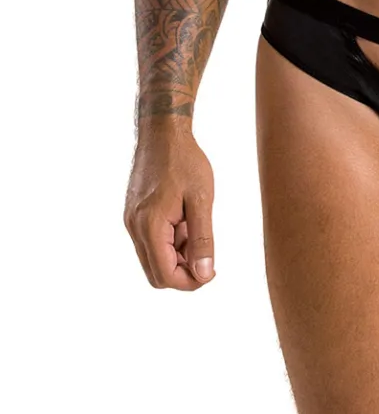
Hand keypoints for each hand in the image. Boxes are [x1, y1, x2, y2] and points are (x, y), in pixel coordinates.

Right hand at [124, 124, 216, 289]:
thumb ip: (202, 239)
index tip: (212, 272)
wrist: (162, 131)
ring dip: (178, 255)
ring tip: (196, 227)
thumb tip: (205, 274)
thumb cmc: (184, 161)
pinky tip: (185, 221)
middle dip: (183, 272)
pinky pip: (151, 242)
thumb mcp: (201, 199)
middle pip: (156, 273)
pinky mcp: (134, 215)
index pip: (165, 275)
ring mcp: (131, 222)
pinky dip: (170, 242)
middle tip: (207, 255)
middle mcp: (134, 228)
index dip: (190, 281)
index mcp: (150, 226)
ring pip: (154, 258)